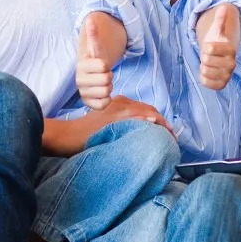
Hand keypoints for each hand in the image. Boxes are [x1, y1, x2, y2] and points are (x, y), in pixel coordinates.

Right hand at [45, 96, 173, 156]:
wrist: (67, 134)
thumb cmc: (85, 134)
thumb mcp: (107, 125)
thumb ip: (123, 124)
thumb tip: (141, 132)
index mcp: (120, 103)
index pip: (147, 110)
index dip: (160, 121)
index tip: (168, 133)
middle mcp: (121, 103)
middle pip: (150, 110)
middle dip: (164, 124)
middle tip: (173, 138)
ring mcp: (117, 110)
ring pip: (145, 112)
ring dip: (159, 124)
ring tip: (169, 137)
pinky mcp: (112, 118)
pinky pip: (132, 117)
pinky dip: (144, 119)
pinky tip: (152, 123)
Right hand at [76, 16, 113, 109]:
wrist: (90, 75)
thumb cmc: (94, 61)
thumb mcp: (95, 47)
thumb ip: (94, 34)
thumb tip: (90, 18)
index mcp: (81, 65)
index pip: (103, 65)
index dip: (106, 65)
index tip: (101, 65)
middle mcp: (79, 80)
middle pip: (107, 79)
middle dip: (108, 76)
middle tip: (103, 75)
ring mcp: (83, 92)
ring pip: (107, 91)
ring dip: (109, 87)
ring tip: (102, 83)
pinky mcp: (88, 104)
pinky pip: (103, 104)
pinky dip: (107, 99)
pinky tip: (102, 94)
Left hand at [199, 5, 236, 89]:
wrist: (220, 55)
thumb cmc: (217, 40)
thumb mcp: (217, 29)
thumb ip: (220, 19)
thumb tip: (224, 7)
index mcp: (230, 49)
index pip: (213, 49)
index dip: (207, 47)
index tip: (208, 46)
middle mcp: (231, 63)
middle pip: (207, 61)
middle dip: (204, 57)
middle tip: (208, 55)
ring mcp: (227, 74)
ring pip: (206, 72)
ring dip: (203, 67)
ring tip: (208, 63)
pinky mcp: (221, 84)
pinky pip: (209, 84)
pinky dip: (204, 79)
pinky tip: (206, 73)